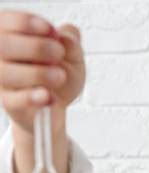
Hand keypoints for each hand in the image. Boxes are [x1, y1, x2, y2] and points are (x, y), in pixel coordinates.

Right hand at [0, 10, 84, 132]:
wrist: (57, 106)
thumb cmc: (58, 75)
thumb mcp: (72, 55)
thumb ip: (71, 43)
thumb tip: (65, 38)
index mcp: (12, 35)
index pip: (8, 21)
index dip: (29, 24)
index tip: (52, 32)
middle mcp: (2, 55)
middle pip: (3, 44)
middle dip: (36, 47)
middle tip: (58, 54)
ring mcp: (3, 79)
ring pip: (6, 73)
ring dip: (37, 73)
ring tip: (59, 77)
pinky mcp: (9, 102)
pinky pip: (14, 100)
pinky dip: (33, 97)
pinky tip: (49, 96)